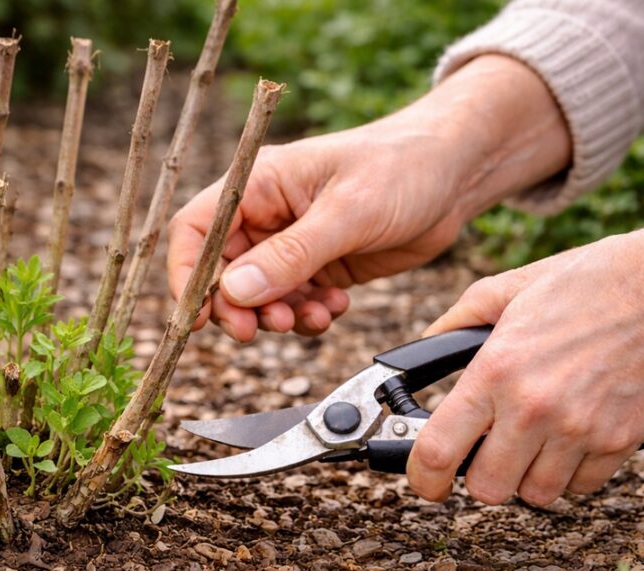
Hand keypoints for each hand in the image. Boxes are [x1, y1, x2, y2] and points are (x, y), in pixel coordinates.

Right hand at [167, 55, 570, 341]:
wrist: (456, 173)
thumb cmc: (402, 167)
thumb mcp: (347, 211)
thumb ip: (291, 255)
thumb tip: (235, 292)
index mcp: (258, 184)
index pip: (195, 230)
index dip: (186, 275)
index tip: (197, 316)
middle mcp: (267, 215)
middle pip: (223, 273)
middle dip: (239, 307)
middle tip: (261, 330)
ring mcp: (293, 244)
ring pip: (260, 296)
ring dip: (278, 316)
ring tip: (311, 317)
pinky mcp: (320, 267)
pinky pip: (295, 302)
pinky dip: (308, 315)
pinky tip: (335, 307)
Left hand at [408, 208, 643, 505]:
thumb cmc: (592, 282)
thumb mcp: (510, 288)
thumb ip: (458, 320)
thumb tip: (425, 344)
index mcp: (496, 370)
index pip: (438, 450)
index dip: (423, 477)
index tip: (426, 481)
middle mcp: (533, 408)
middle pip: (485, 489)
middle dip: (480, 477)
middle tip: (488, 453)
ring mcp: (578, 431)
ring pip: (534, 495)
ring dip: (527, 476)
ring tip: (534, 440)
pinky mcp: (618, 444)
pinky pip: (580, 488)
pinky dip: (571, 473)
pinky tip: (572, 438)